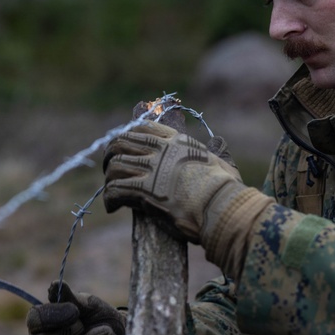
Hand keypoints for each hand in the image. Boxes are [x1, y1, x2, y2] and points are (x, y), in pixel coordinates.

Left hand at [102, 121, 242, 241]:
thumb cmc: (225, 188)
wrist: (220, 205)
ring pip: (115, 165)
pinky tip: (112, 207)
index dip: (128, 134)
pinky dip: (109, 198)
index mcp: (178, 142)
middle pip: (122, 142)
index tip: (123, 146)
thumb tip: (220, 142)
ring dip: (108, 178)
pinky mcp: (144, 191)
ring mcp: (152, 170)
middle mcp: (161, 151)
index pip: (144, 127)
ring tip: (110, 190)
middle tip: (110, 168)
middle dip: (111, 154)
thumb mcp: (221, 162)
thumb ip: (217, 151)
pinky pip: (115, 189)